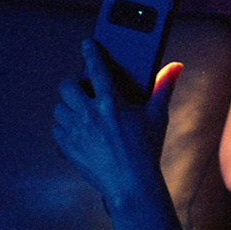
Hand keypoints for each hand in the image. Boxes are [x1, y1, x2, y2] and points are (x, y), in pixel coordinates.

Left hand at [52, 41, 183, 210]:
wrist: (131, 186)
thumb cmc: (146, 151)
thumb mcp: (156, 116)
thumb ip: (163, 87)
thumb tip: (175, 66)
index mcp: (111, 102)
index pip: (96, 68)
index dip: (90, 51)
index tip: (86, 43)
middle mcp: (89, 114)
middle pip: (67, 86)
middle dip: (73, 85)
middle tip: (82, 90)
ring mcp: (76, 132)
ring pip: (59, 108)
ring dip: (67, 107)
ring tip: (79, 112)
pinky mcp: (68, 147)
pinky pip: (55, 129)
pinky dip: (62, 127)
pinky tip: (74, 130)